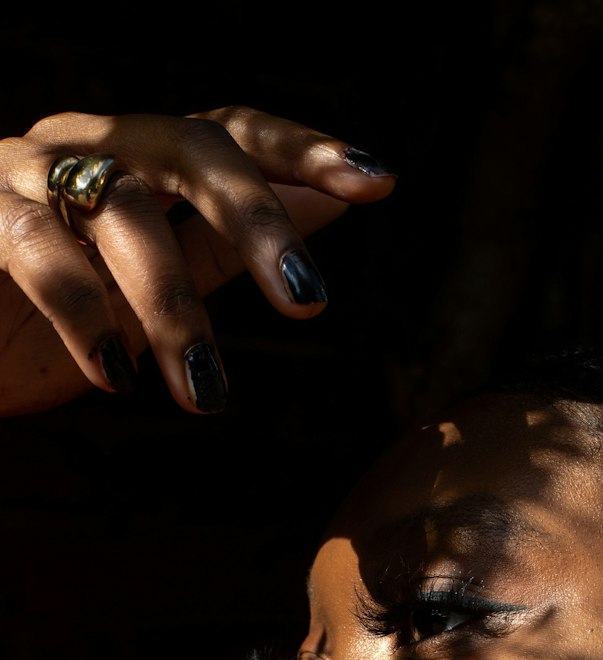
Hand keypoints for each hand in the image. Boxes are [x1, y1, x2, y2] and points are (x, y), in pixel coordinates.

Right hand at [0, 107, 395, 414]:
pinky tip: (119, 374)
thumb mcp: (147, 282)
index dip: (302, 151)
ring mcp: (26, 173)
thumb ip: (223, 244)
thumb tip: (330, 203)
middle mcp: (88, 145)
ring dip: (174, 306)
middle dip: (258, 221)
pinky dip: (87, 316)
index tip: (379, 180)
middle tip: (310, 302)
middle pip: (190, 149)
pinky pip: (40, 252)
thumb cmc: (39, 310)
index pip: (232, 135)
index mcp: (136, 160)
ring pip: (121, 210)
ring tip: (205, 392)